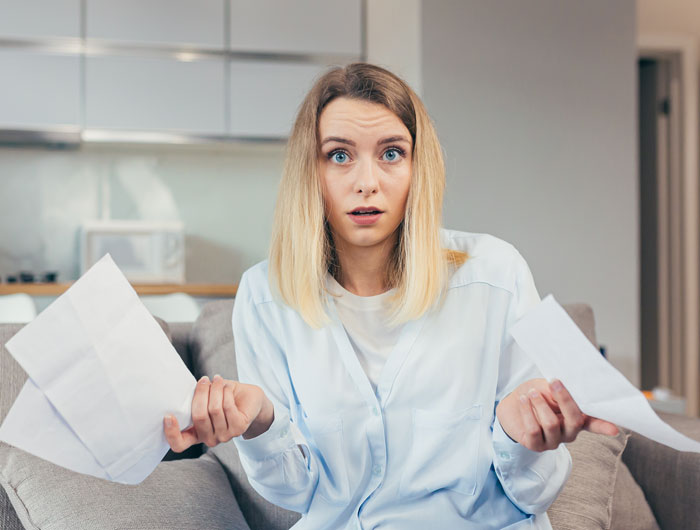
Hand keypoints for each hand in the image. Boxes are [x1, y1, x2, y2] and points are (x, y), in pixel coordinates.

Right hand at [163, 374, 273, 452]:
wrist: (250, 400)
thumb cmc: (224, 397)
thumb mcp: (206, 398)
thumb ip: (196, 399)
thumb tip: (187, 389)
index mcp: (196, 434)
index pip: (179, 444)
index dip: (171, 433)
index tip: (168, 415)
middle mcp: (209, 439)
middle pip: (199, 417)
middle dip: (201, 394)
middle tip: (204, 380)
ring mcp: (225, 436)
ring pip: (214, 410)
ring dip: (215, 390)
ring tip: (217, 379)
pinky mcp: (238, 428)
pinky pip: (227, 407)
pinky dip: (225, 392)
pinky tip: (226, 386)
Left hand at [495, 378, 618, 451]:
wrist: (510, 404)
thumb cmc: (534, 394)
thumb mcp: (547, 388)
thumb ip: (558, 391)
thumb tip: (566, 386)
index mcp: (576, 418)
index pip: (594, 423)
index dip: (604, 426)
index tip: (615, 429)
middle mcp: (568, 432)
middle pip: (574, 420)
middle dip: (565, 399)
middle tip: (555, 382)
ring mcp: (553, 441)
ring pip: (551, 424)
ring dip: (540, 404)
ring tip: (531, 393)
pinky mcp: (536, 445)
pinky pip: (534, 430)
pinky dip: (527, 412)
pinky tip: (523, 401)